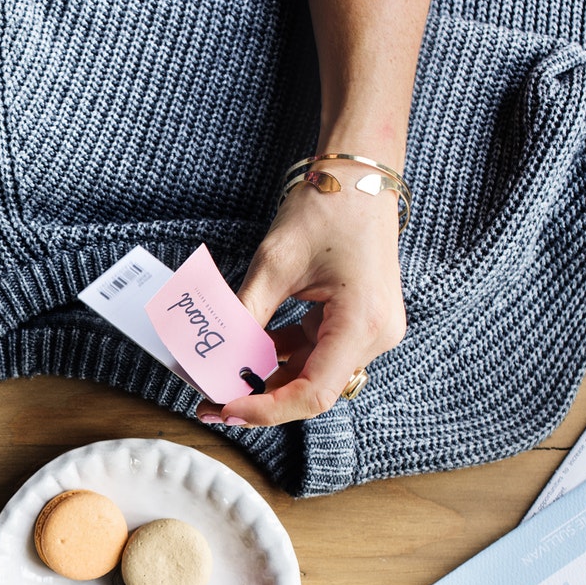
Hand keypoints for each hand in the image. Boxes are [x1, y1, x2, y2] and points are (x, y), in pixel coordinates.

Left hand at [197, 172, 406, 427]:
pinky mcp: (357, 322)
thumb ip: (243, 317)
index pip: (312, 393)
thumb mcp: (274, 265)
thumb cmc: (326, 209)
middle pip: (312, 389)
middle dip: (260, 398)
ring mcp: (370, 330)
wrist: (358, 174)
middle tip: (211, 402)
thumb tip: (209, 359)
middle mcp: (376, 335)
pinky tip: (246, 353)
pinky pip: (316, 353)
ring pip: (311, 374)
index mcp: (362, 323)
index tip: (225, 408)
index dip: (266, 410)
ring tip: (221, 379)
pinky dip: (281, 356)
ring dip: (267, 378)